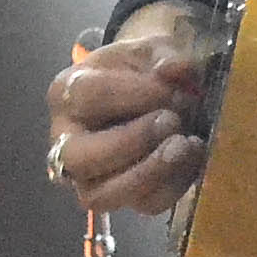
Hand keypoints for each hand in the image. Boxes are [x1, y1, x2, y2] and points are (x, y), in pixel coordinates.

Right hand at [47, 18, 210, 216]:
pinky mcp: (119, 197)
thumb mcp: (152, 50)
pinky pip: (140, 206)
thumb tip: (176, 69)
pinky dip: (172, 187)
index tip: (176, 90)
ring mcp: (86, 177)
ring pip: (99, 195)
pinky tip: (192, 159)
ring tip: (185, 146)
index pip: (88, 97)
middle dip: (132, 141)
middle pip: (79, 156)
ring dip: (148, 174)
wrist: (149, 91)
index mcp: (66, 93)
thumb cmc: (141, 70)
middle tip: (174, 120)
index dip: (135, 94)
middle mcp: (64, 140)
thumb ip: (165, 55)